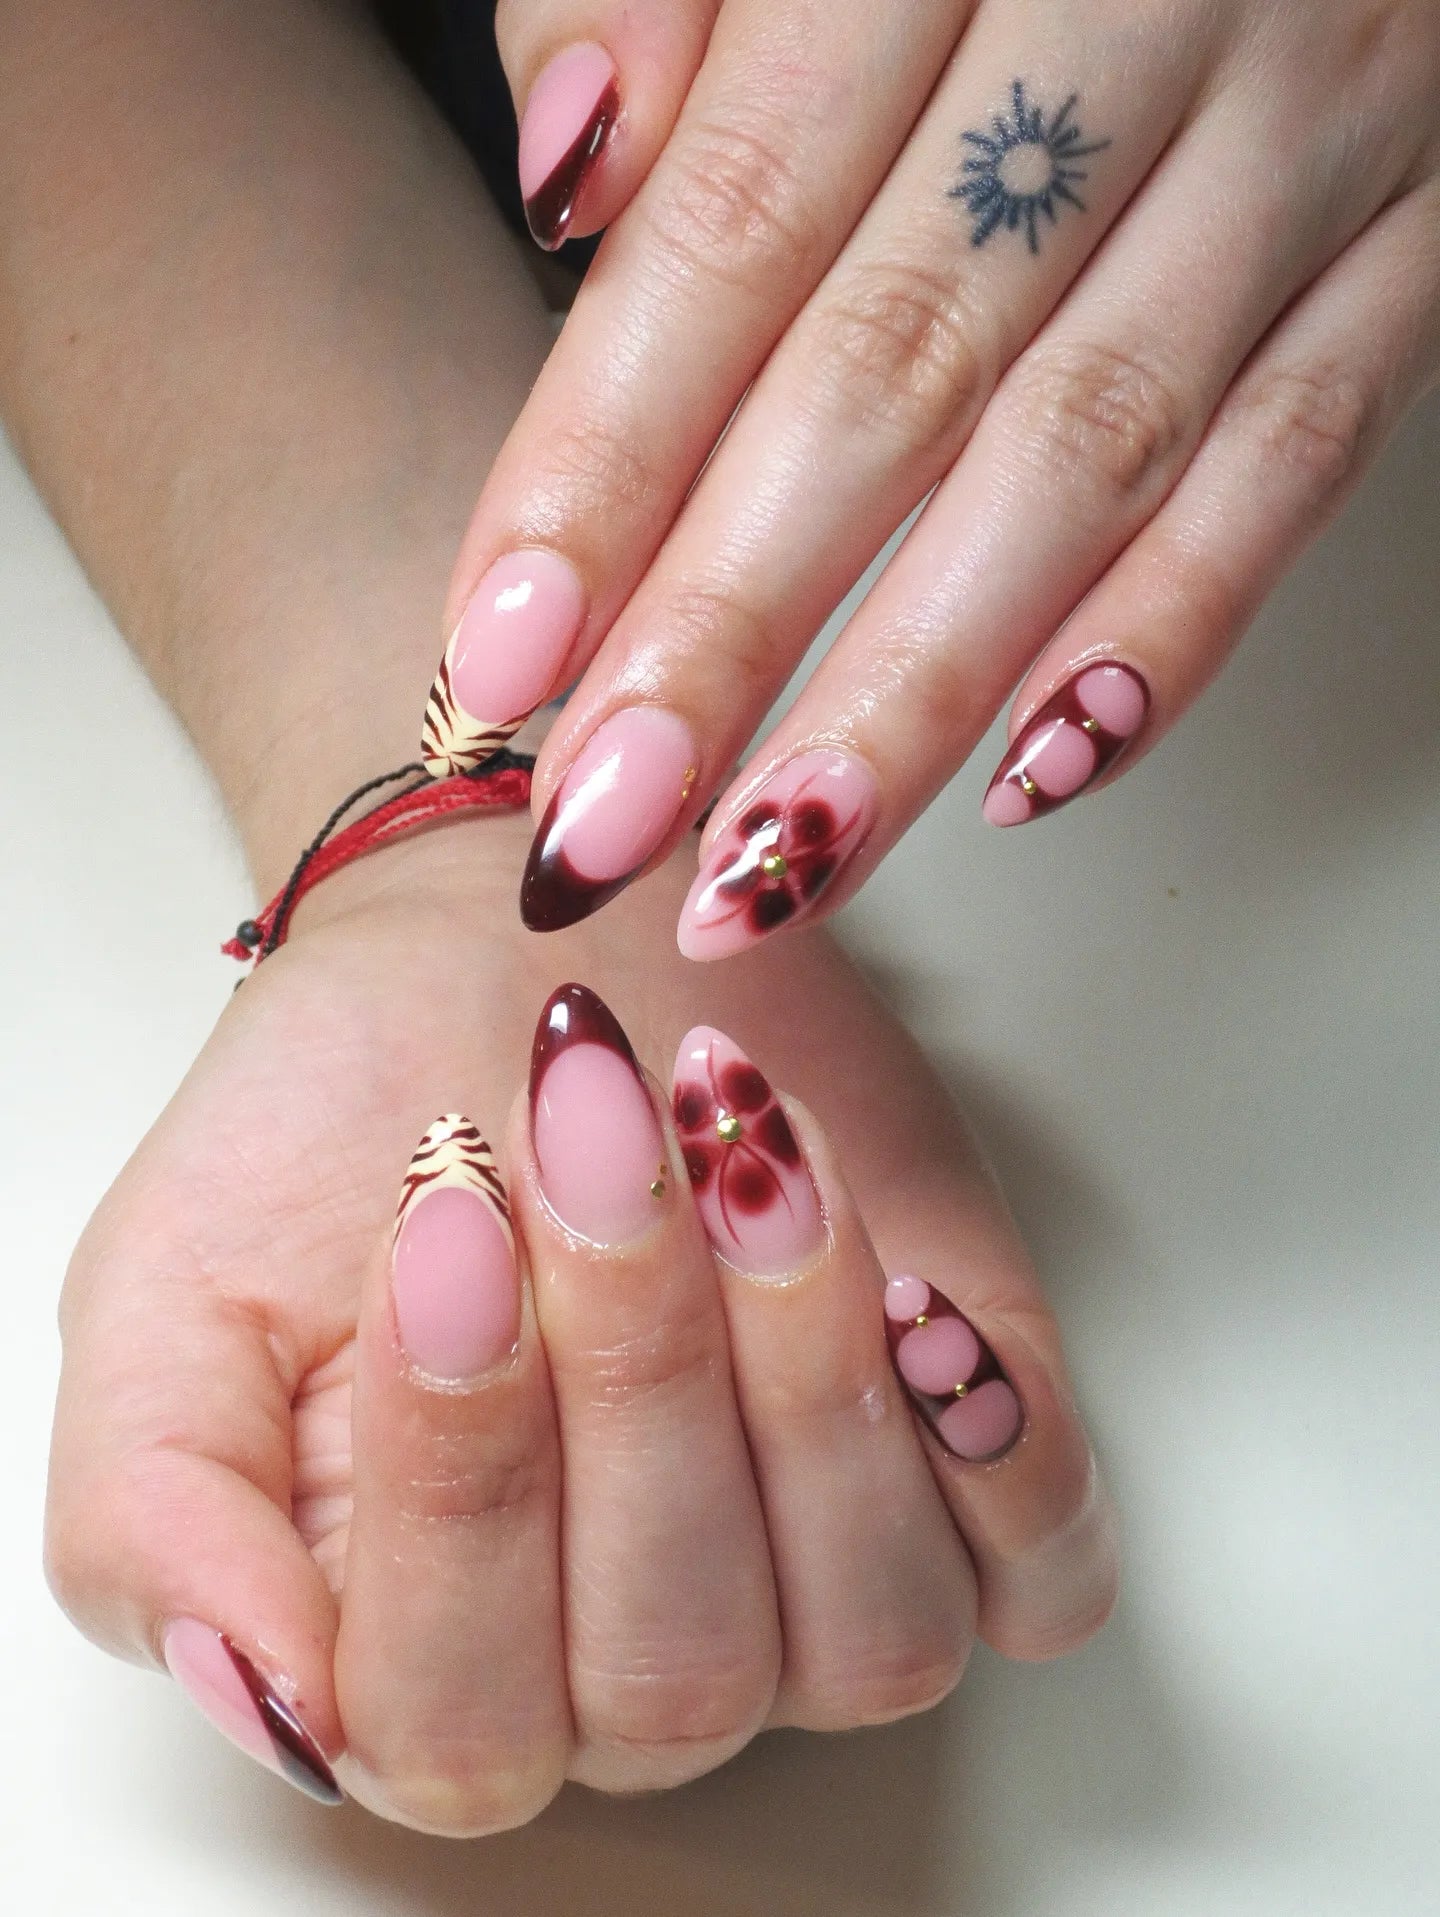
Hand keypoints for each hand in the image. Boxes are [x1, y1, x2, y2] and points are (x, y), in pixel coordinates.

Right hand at [45, 821, 1114, 1829]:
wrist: (505, 964)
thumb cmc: (344, 1127)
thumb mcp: (172, 1300)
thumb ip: (162, 1525)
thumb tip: (274, 1700)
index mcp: (421, 1662)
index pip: (455, 1710)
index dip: (459, 1480)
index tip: (445, 1221)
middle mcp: (630, 1662)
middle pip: (674, 1665)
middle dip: (638, 1374)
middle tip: (588, 1130)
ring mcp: (818, 1579)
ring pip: (867, 1630)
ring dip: (810, 1383)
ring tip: (739, 1150)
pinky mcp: (963, 1470)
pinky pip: (1040, 1567)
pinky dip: (1002, 1452)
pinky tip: (918, 1296)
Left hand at [426, 0, 1439, 948]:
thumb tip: (568, 182)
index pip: (737, 225)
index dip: (606, 459)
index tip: (502, 656)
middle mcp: (1138, 14)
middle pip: (895, 373)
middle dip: (731, 628)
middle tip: (606, 822)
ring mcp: (1309, 128)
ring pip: (1090, 456)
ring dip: (923, 689)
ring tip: (778, 861)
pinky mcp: (1422, 234)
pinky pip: (1305, 458)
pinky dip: (1176, 629)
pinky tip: (1040, 775)